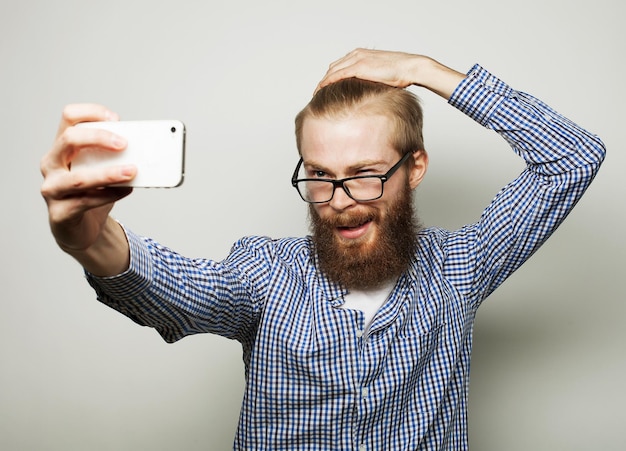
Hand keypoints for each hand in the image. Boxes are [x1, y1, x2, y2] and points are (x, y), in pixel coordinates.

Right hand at [40, 104, 135, 274]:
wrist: (81, 229)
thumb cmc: (91, 193)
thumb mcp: (101, 169)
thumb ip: (114, 157)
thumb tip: (144, 148)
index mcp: (62, 148)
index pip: (69, 117)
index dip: (91, 112)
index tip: (115, 118)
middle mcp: (52, 164)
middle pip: (69, 139)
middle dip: (99, 138)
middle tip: (124, 144)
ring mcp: (52, 189)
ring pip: (78, 177)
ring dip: (108, 173)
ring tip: (131, 171)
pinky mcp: (60, 213)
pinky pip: (86, 202)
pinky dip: (110, 195)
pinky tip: (126, 191)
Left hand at [316, 48, 464, 98]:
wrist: (410, 67)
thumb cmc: (401, 73)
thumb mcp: (381, 76)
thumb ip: (370, 80)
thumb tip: (366, 94)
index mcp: (361, 54)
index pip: (339, 65)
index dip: (330, 77)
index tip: (325, 88)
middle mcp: (356, 54)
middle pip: (333, 67)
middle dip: (324, 80)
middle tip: (317, 93)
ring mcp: (357, 59)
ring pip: (332, 71)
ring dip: (322, 83)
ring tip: (317, 94)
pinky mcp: (359, 66)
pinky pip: (337, 75)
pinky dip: (328, 82)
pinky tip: (322, 90)